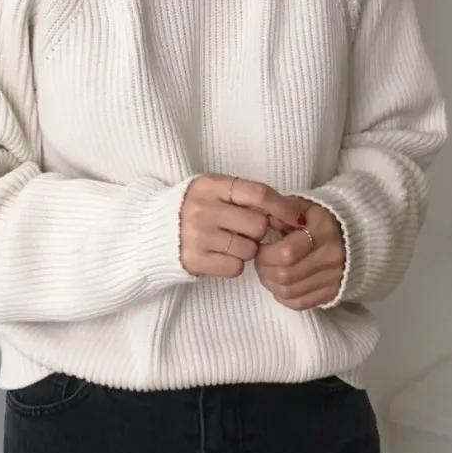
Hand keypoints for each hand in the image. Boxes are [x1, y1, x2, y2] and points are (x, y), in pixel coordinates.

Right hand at [181, 175, 305, 278]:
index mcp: (211, 185)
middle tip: (244, 230)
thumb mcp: (216, 191)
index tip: (297, 218)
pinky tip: (219, 255)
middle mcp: (203, 208)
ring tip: (227, 242)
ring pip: (249, 249)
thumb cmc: (196, 208)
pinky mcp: (194, 259)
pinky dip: (233, 265)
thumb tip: (290, 215)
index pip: (259, 194)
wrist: (154, 230)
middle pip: (258, 225)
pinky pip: (235, 267)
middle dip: (259, 231)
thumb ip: (247, 197)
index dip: (283, 207)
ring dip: (246, 250)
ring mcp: (197, 235)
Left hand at [255, 201, 345, 310]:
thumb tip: (264, 220)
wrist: (358, 235)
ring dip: (270, 284)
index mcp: (322, 231)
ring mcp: (333, 278)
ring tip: (268, 271)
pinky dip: (283, 296)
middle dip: (264, 269)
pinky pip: (300, 303)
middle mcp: (331, 257)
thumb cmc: (321, 219)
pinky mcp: (332, 293)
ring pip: (289, 291)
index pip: (286, 253)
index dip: (265, 254)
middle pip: (284, 275)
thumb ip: (284, 209)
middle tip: (260, 261)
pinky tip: (280, 284)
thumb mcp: (305, 205)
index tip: (260, 246)